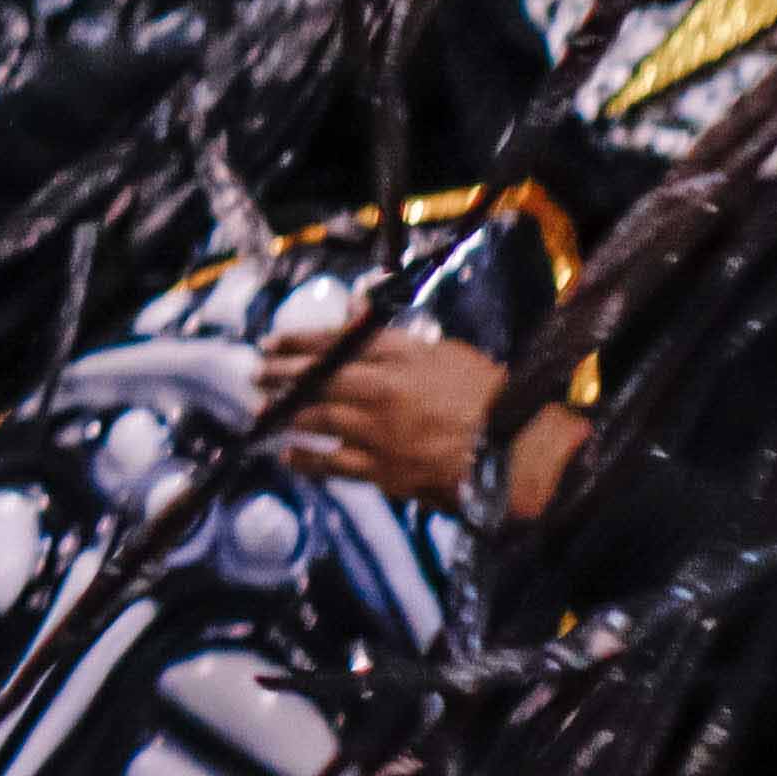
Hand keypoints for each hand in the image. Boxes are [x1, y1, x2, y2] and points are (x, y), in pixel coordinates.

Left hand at [259, 316, 591, 517]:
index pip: (336, 341)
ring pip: (317, 417)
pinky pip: (333, 464)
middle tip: (257, 372)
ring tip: (264, 409)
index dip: (299, 341)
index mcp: (402, 355)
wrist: (519, 453)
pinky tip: (288, 455)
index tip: (273, 341)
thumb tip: (354, 306)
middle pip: (316, 376)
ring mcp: (379, 430)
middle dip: (280, 374)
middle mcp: (383, 388)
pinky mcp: (384, 469)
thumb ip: (395, 335)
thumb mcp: (448, 353)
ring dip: (285, 413)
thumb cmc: (492, 398)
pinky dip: (306, 459)